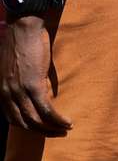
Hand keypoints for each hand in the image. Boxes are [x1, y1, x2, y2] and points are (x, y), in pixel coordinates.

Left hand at [0, 17, 70, 133]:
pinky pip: (46, 109)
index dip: (28, 127)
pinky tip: (68, 122)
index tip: (42, 128)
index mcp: (2, 90)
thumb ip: (22, 82)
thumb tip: (36, 92)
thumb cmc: (21, 42)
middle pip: (24, 123)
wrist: (22, 28)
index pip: (12, 118)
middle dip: (42, 132)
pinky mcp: (34, 85)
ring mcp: (19, 91)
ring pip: (35, 120)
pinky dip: (58, 119)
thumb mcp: (15, 67)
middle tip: (57, 133)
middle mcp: (7, 94)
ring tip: (66, 129)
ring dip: (52, 128)